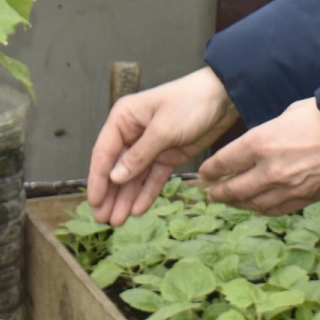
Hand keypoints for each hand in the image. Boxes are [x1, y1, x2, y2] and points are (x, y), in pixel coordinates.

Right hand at [88, 68, 239, 226]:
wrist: (225, 98)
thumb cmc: (191, 103)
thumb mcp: (163, 129)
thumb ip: (139, 156)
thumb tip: (115, 177)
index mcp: (124, 119)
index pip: (104, 153)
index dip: (98, 179)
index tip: (93, 202)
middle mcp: (133, 133)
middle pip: (117, 168)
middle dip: (111, 194)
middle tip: (104, 219)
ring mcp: (151, 146)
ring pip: (134, 177)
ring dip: (126, 198)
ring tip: (118, 221)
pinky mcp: (168, 155)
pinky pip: (153, 177)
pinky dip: (147, 193)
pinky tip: (138, 210)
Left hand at [198, 97, 319, 215]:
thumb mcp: (289, 113)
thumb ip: (269, 131)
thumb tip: (260, 142)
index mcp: (262, 142)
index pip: (224, 162)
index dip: (211, 170)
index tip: (205, 173)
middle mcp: (270, 169)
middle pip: (234, 188)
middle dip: (219, 191)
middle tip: (211, 193)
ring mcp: (288, 187)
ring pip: (253, 203)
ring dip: (238, 203)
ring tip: (231, 201)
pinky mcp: (305, 198)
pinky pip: (276, 209)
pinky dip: (262, 209)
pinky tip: (257, 206)